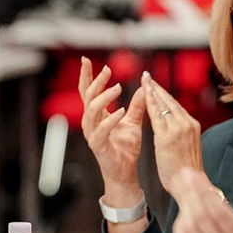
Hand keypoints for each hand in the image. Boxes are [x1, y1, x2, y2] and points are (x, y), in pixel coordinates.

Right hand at [77, 57, 146, 201]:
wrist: (126, 172)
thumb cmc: (126, 148)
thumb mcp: (133, 122)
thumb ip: (137, 106)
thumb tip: (145, 87)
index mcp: (97, 116)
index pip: (88, 92)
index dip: (87, 76)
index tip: (87, 60)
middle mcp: (91, 123)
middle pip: (86, 97)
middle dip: (95, 82)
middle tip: (107, 70)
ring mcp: (92, 134)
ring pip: (90, 111)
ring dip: (104, 98)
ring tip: (118, 88)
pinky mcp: (98, 146)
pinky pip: (100, 130)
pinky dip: (110, 119)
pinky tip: (120, 111)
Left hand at [141, 73, 207, 201]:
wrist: (190, 184)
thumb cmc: (185, 172)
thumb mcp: (185, 148)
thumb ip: (179, 136)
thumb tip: (172, 130)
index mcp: (192, 127)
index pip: (176, 106)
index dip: (164, 95)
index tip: (155, 85)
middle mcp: (187, 124)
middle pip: (170, 101)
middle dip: (157, 87)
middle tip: (146, 76)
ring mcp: (179, 129)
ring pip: (164, 104)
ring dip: (153, 90)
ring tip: (144, 80)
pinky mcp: (168, 136)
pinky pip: (157, 115)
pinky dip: (151, 103)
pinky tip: (144, 94)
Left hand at [173, 167, 232, 232]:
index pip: (215, 208)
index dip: (202, 189)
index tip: (193, 174)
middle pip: (198, 214)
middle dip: (189, 192)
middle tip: (184, 176)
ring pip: (189, 229)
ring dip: (184, 208)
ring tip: (183, 192)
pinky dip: (180, 230)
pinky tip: (182, 218)